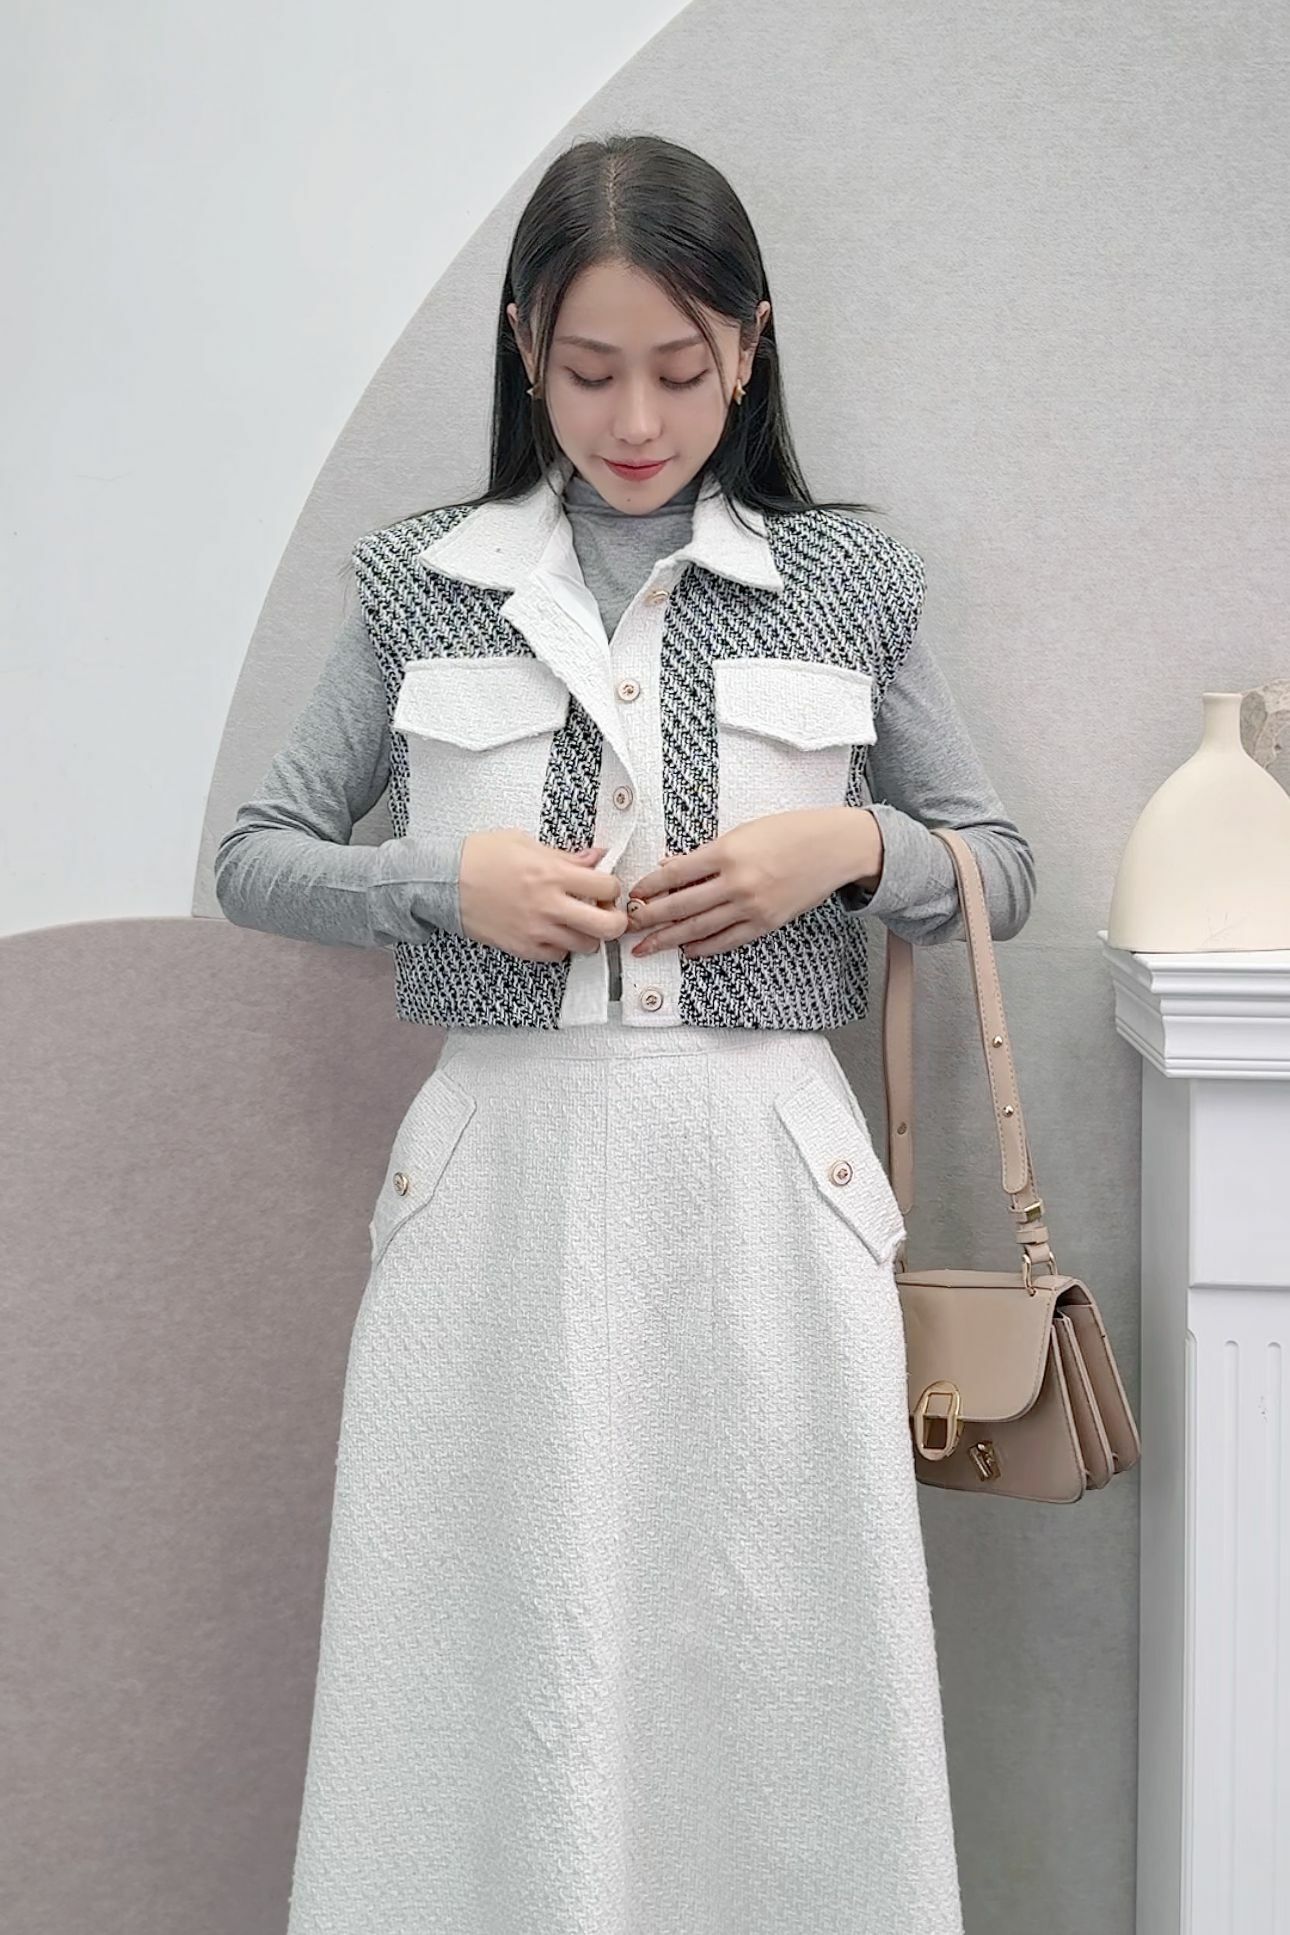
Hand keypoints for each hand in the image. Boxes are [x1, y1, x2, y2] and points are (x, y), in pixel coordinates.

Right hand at [459, 828, 629, 961]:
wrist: (443, 881)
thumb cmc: (480, 857)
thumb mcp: (525, 843)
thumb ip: (565, 855)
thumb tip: (596, 857)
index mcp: (552, 873)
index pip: (608, 886)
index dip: (612, 887)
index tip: (604, 886)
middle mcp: (549, 905)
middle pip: (608, 926)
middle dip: (615, 920)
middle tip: (607, 913)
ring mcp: (537, 930)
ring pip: (587, 946)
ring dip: (588, 934)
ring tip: (576, 921)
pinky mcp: (522, 948)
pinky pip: (558, 956)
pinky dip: (561, 946)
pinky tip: (553, 931)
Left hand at [625, 808, 882, 957]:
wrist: (835, 848)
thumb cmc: (791, 831)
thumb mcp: (744, 831)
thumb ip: (706, 853)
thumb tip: (671, 867)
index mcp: (727, 852)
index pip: (674, 873)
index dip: (648, 886)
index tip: (632, 894)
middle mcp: (736, 882)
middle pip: (680, 905)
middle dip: (648, 918)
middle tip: (625, 926)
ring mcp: (751, 906)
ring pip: (699, 928)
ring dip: (668, 939)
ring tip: (645, 947)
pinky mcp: (766, 923)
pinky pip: (727, 940)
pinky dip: (704, 947)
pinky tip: (687, 949)